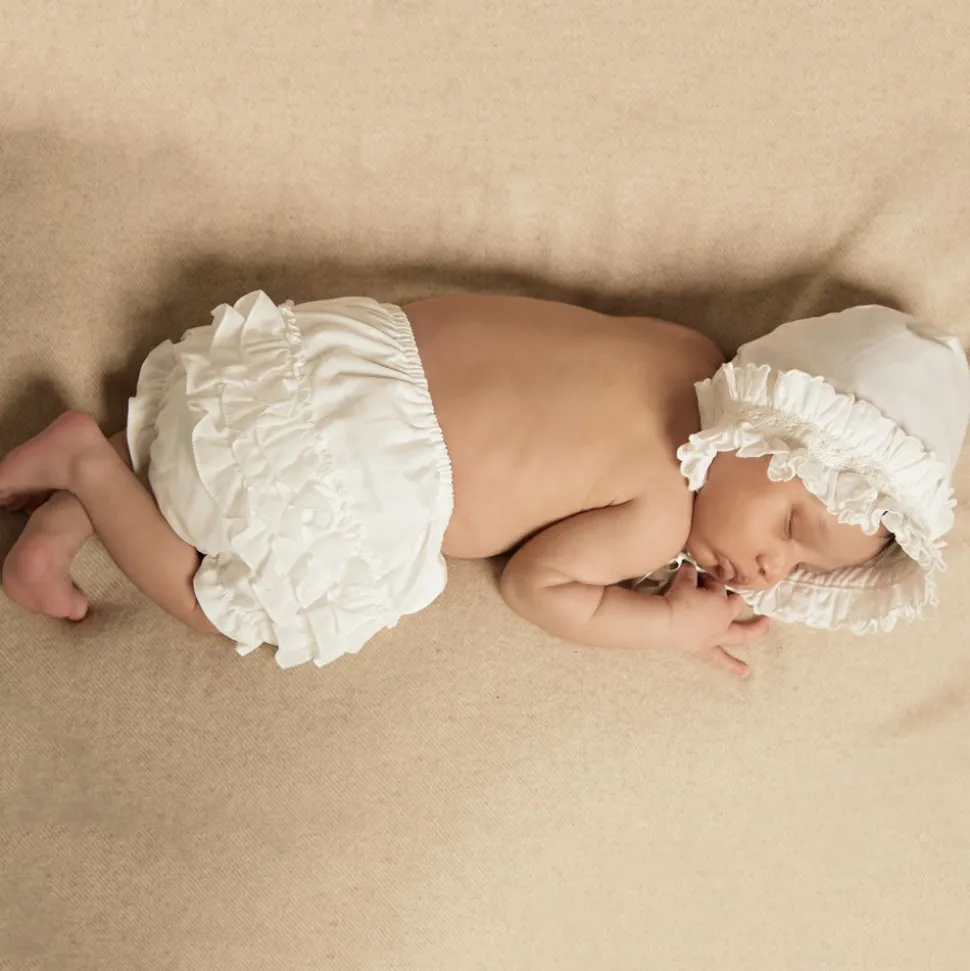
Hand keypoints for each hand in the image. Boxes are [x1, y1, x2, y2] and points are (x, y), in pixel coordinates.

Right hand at [663, 563, 769, 677]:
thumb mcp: (684, 580)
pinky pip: (721, 659)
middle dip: (735, 600)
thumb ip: (690, 573)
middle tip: (732, 595)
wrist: (666, 622)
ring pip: (740, 634)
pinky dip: (733, 666)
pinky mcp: (705, 649)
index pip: (719, 587)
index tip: (699, 578)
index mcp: (721, 601)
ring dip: (754, 630)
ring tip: (765, 627)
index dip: (710, 581)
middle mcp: (724, 619)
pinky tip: (746, 672)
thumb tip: (690, 566)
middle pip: (736, 606)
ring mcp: (717, 635)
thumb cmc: (677, 599)